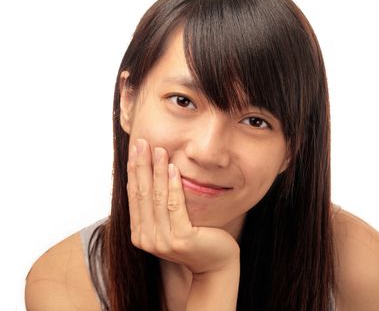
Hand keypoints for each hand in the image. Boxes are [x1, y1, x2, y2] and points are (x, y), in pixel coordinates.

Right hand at [126, 138, 239, 274]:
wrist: (216, 264)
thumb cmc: (196, 238)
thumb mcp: (171, 222)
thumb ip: (158, 206)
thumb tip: (148, 175)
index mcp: (139, 234)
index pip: (134, 195)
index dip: (134, 170)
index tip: (135, 148)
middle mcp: (146, 239)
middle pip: (142, 194)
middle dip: (141, 165)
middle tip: (141, 142)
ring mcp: (162, 241)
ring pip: (157, 198)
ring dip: (156, 171)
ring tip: (158, 150)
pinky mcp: (181, 239)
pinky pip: (175, 206)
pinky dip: (173, 186)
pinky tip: (172, 168)